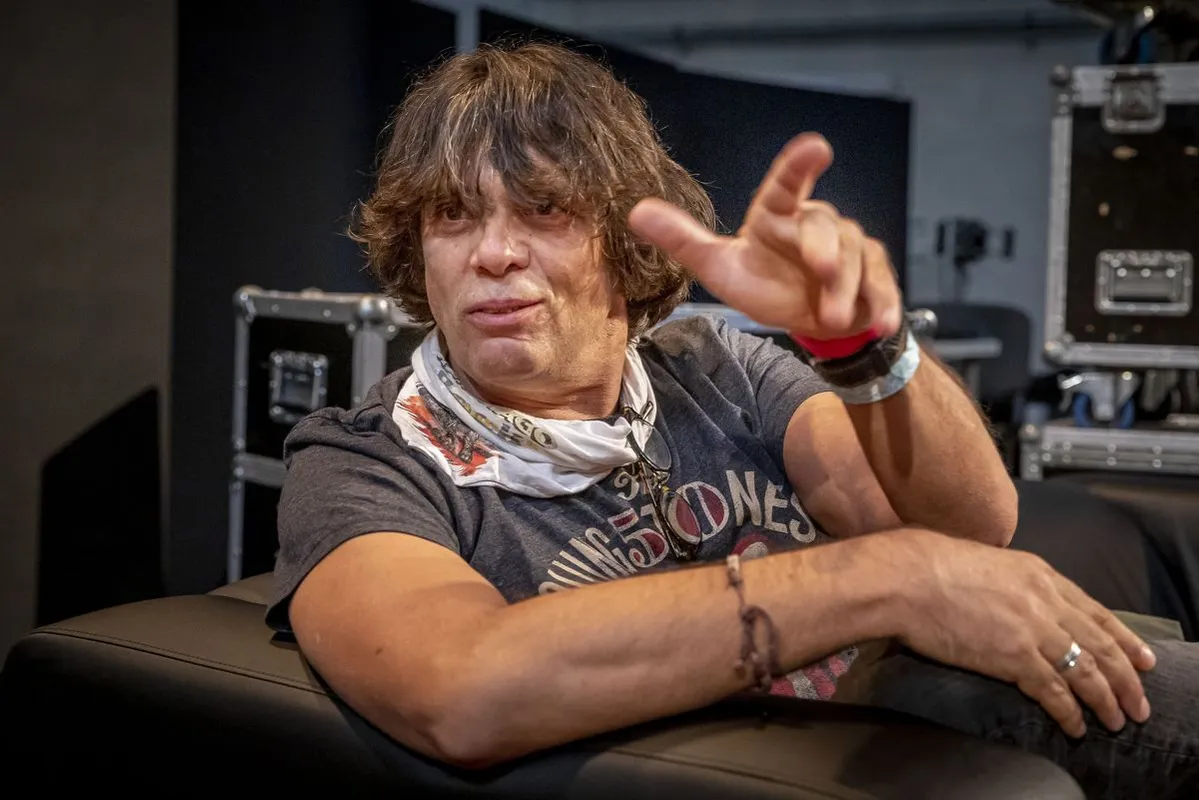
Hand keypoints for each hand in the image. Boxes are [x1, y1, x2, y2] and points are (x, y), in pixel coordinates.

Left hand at [628, 132, 901, 338]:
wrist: (806, 319)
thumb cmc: (764, 283)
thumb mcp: (719, 267)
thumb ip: (683, 241)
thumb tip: (635, 212)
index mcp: (778, 216)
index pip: (786, 185)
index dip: (800, 165)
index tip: (817, 147)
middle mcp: (816, 225)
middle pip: (826, 226)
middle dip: (825, 250)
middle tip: (821, 272)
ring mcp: (849, 249)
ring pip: (854, 257)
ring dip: (847, 287)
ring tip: (832, 317)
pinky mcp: (873, 275)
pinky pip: (880, 284)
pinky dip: (881, 303)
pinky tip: (878, 321)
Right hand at [893, 531, 1156, 737]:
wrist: (906, 577)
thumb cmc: (930, 566)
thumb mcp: (987, 563)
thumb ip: (1012, 583)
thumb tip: (1014, 602)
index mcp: (1038, 574)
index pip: (1095, 610)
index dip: (1123, 637)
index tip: (1142, 657)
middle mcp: (1044, 600)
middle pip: (1101, 643)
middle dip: (1126, 676)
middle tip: (1138, 701)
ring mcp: (1032, 629)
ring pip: (1087, 670)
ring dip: (1106, 699)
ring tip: (1116, 720)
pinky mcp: (1013, 656)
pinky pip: (1054, 690)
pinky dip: (1070, 712)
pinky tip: (1076, 725)